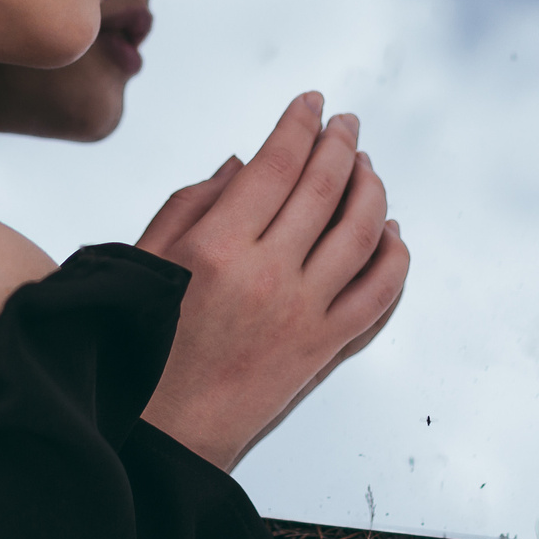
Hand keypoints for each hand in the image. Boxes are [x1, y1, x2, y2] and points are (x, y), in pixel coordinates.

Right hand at [134, 91, 409, 471]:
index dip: (298, 124)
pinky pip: (378, 296)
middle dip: (341, 144)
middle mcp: (267, 276)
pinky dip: (393, 258)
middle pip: (325, 189)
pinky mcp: (324, 349)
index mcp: (217, 247)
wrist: (165, 435)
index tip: (310, 103)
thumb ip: (193, 203)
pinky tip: (391, 233)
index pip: (276, 164)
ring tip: (368, 166)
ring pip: (361, 234)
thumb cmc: (145, 342)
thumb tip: (242, 161)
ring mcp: (303, 315)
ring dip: (372, 190)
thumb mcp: (147, 261)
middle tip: (346, 122)